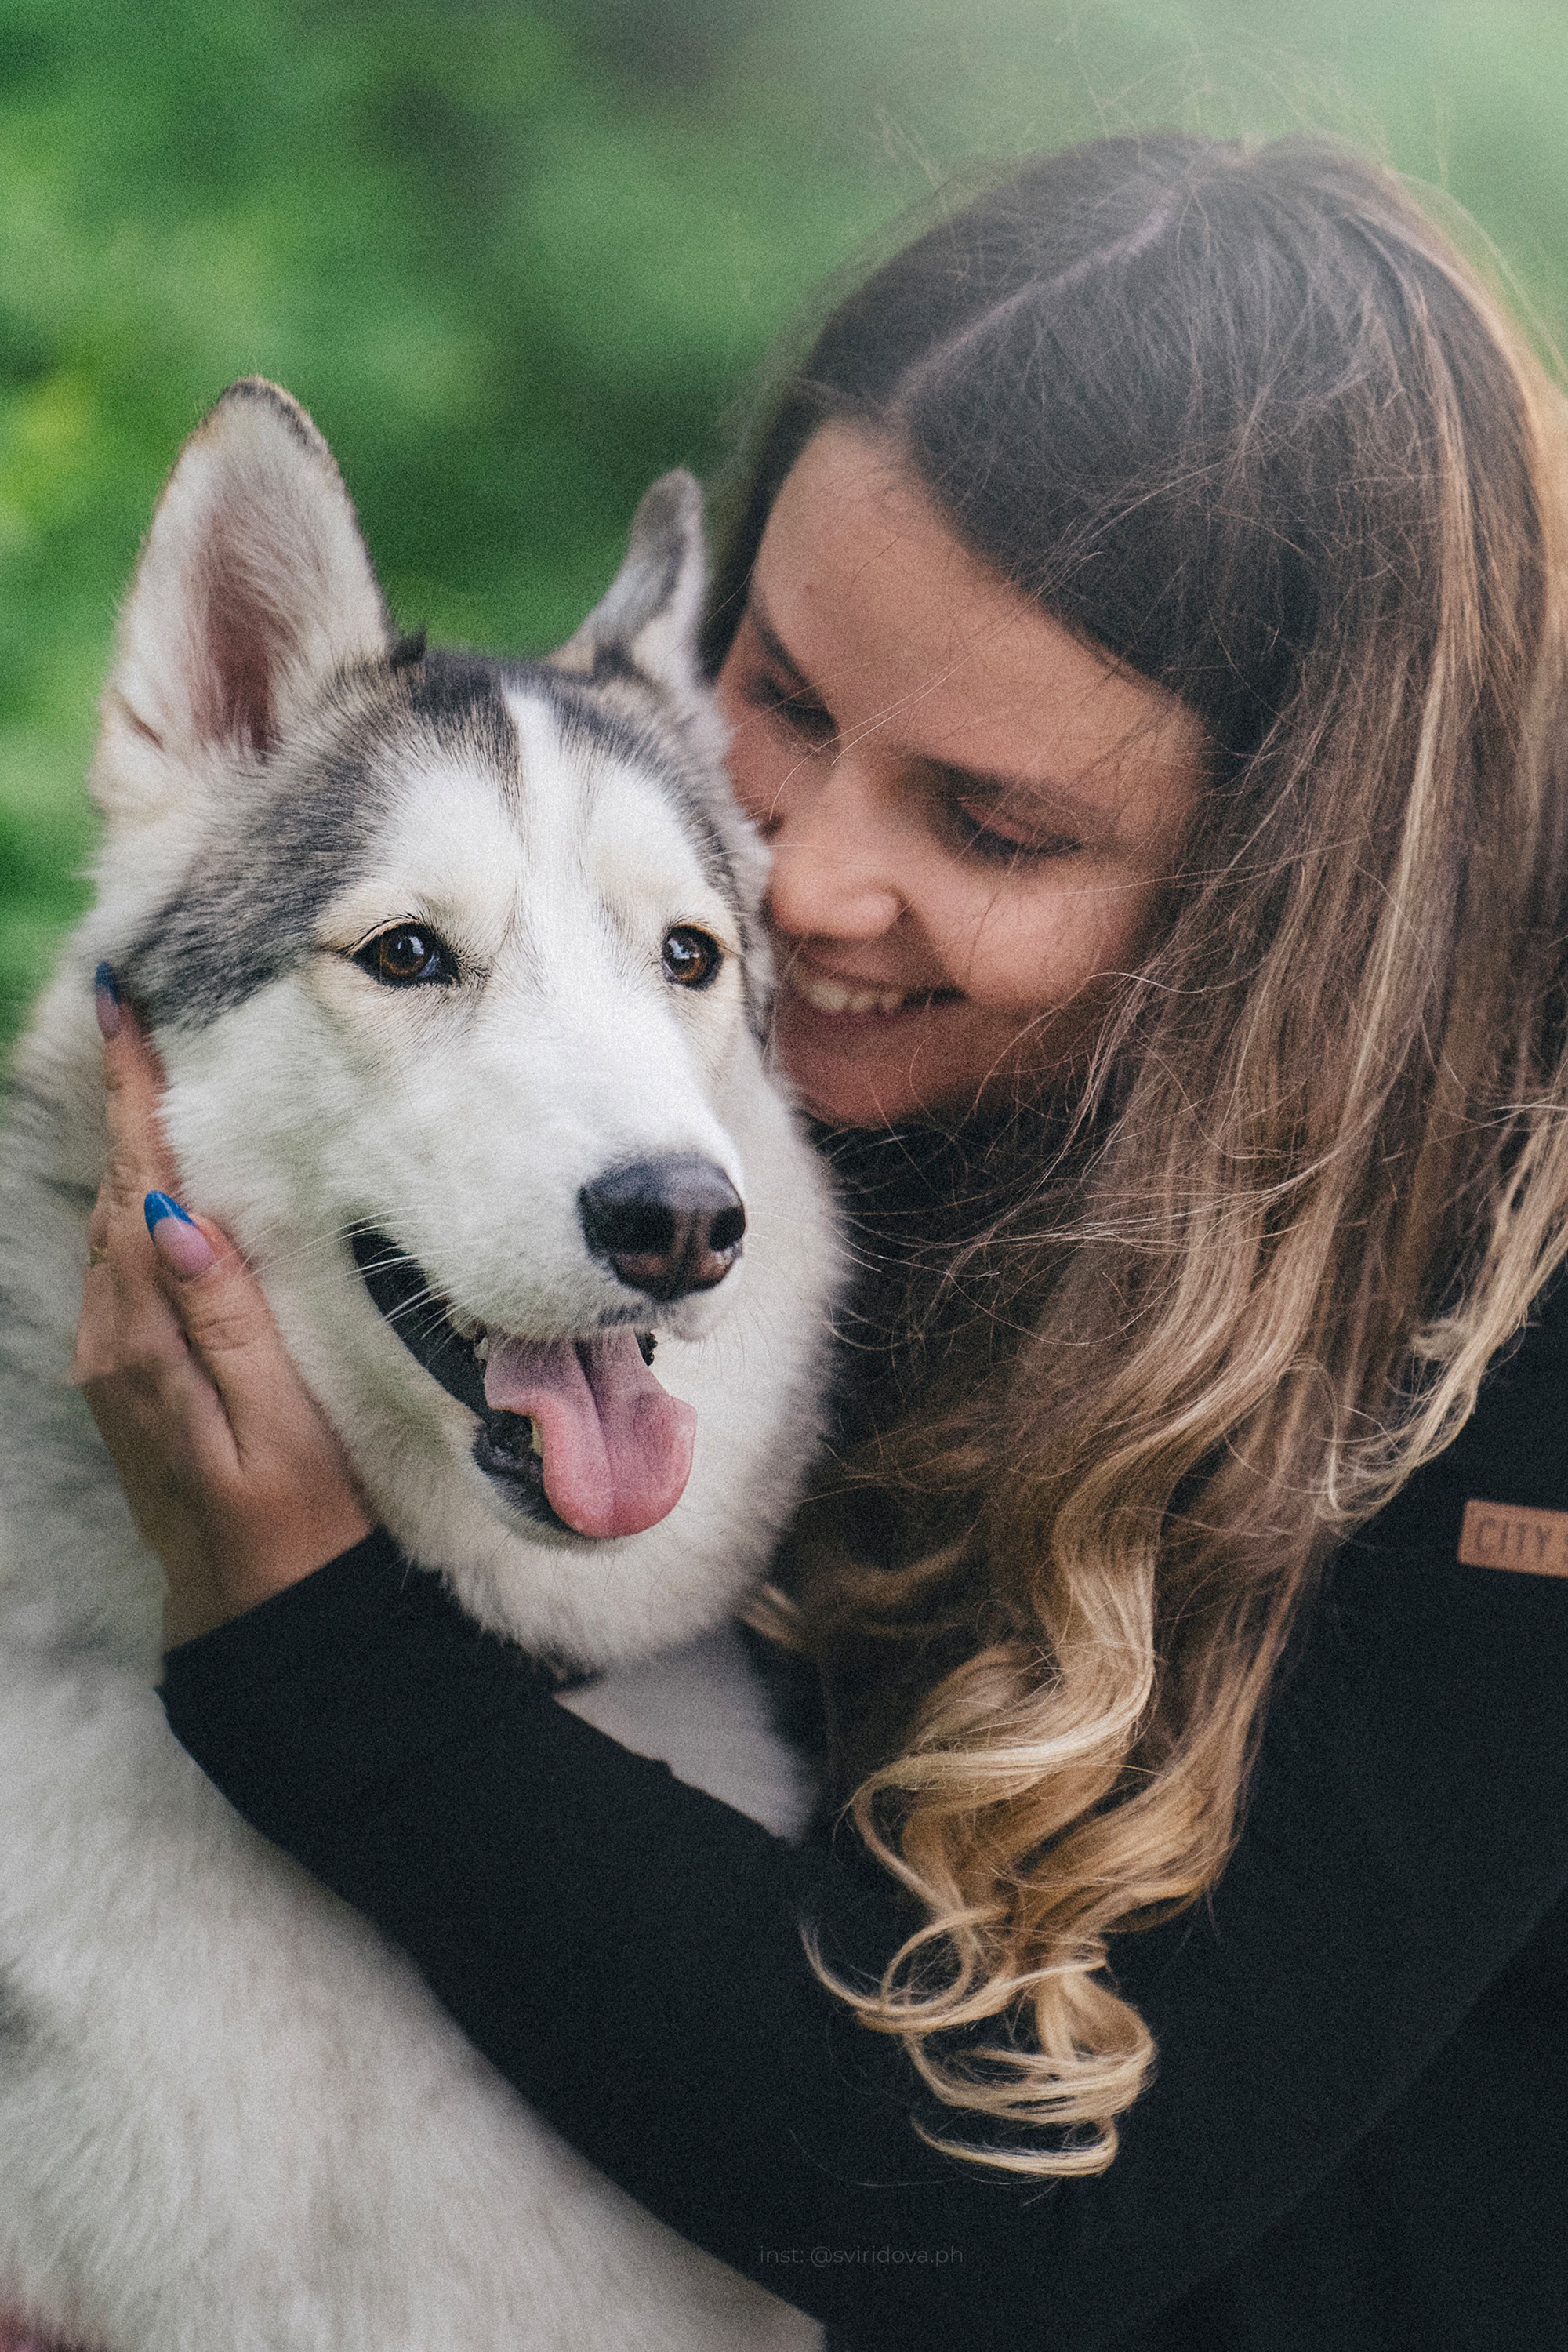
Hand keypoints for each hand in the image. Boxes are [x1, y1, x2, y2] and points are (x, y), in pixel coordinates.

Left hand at [70, 977, 372, 1647]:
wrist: (262, 1624)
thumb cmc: (298, 1529)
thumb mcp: (278, 1426)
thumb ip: (225, 1320)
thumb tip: (174, 1218)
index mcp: (148, 1344)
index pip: (137, 1188)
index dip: (130, 1096)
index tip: (120, 1005)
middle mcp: (113, 1346)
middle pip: (113, 1194)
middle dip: (121, 1101)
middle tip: (130, 1007)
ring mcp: (114, 1366)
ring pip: (114, 1228)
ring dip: (127, 1148)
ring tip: (144, 1070)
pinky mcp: (129, 1382)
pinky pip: (124, 1269)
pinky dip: (138, 1205)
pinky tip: (159, 1182)